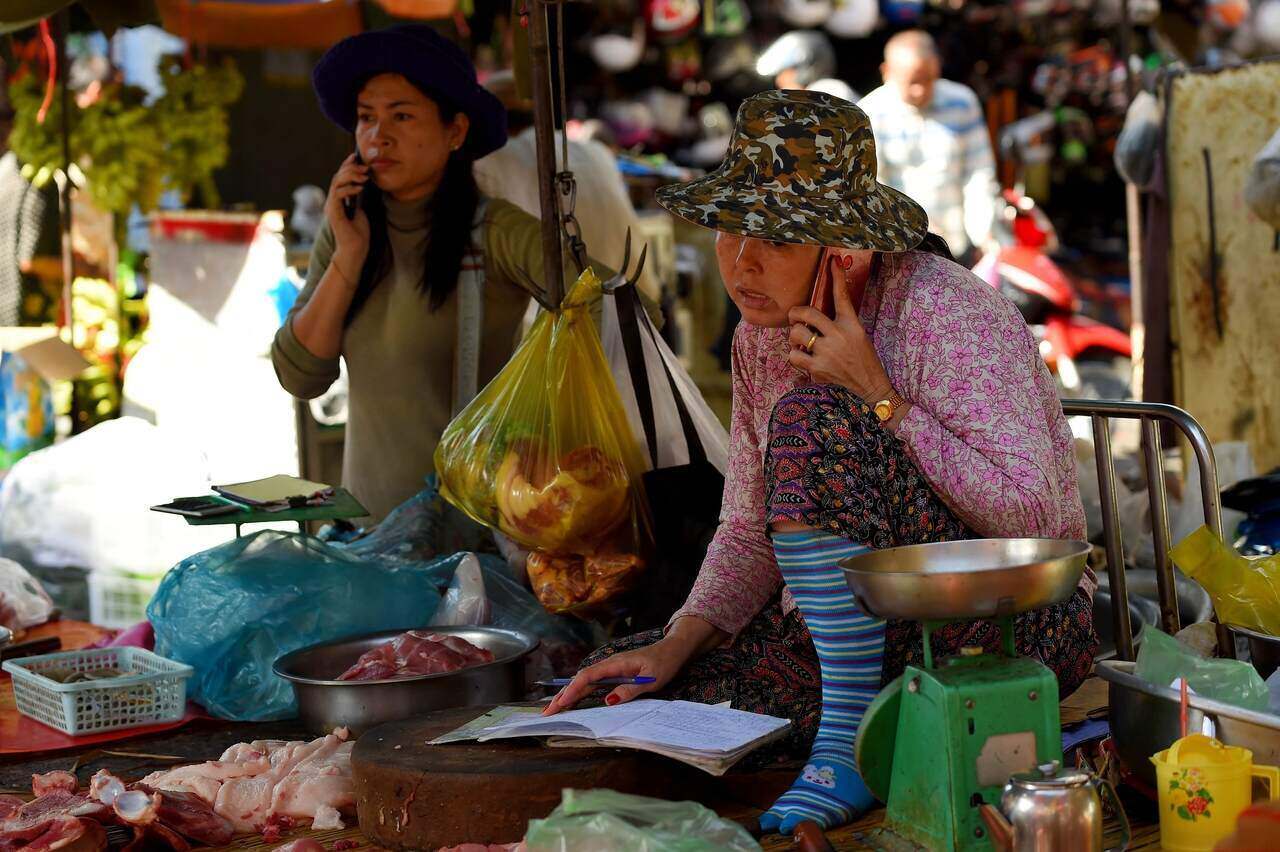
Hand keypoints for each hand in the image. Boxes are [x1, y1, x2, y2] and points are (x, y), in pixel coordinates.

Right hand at [324, 153, 370, 281]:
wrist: (355, 249)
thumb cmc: (359, 233)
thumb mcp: (361, 210)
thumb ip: (358, 198)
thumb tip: (363, 183)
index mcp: (338, 199)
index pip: (340, 177)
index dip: (346, 165)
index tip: (355, 157)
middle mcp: (332, 201)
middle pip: (338, 177)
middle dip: (351, 169)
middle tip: (365, 167)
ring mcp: (331, 206)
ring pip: (336, 183)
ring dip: (351, 176)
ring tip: (365, 176)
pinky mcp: (333, 212)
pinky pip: (338, 194)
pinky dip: (349, 188)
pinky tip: (360, 188)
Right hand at [542, 635, 693, 715]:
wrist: (672, 650)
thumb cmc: (664, 663)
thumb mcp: (651, 679)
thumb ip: (630, 689)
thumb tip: (607, 700)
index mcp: (616, 664)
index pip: (588, 677)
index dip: (573, 690)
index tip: (561, 704)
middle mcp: (609, 664)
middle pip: (581, 679)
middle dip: (563, 695)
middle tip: (547, 712)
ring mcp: (610, 668)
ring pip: (584, 681)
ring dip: (568, 694)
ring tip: (554, 708)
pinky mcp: (613, 672)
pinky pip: (592, 682)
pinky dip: (579, 691)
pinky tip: (572, 699)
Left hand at [786, 269, 893, 401]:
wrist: (870, 385)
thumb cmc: (863, 358)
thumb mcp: (858, 334)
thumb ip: (840, 322)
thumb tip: (816, 313)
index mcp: (851, 324)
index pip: (842, 296)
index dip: (836, 276)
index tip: (833, 260)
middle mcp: (839, 335)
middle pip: (806, 313)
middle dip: (795, 314)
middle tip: (795, 319)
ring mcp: (827, 352)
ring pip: (796, 334)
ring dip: (794, 338)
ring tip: (802, 343)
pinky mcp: (818, 369)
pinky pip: (794, 355)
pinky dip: (795, 356)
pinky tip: (804, 358)